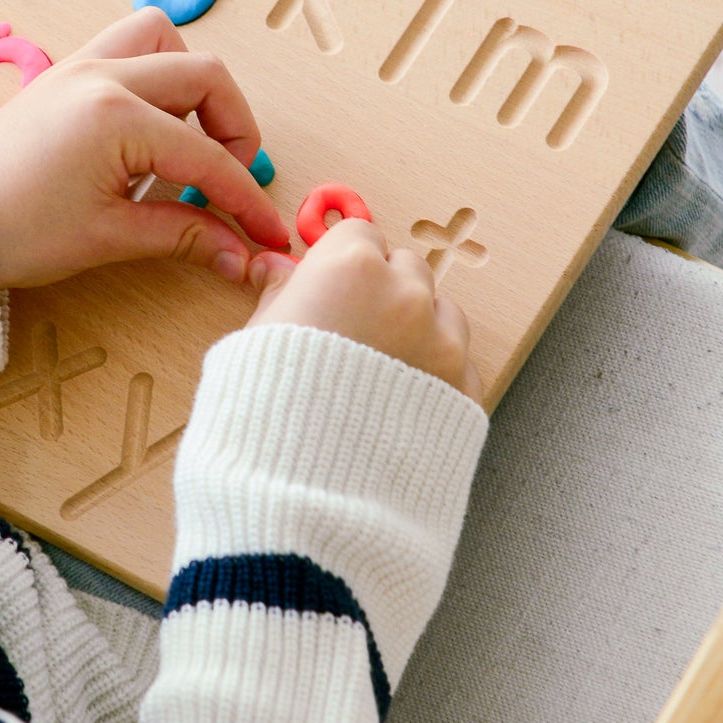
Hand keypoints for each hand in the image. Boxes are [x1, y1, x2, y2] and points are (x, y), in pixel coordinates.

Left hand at [0, 8, 290, 289]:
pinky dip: (156, 71)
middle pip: (206, 77)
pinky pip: (129, 45)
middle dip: (234, 129)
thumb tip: (245, 257)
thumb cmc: (16, 230)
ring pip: (166, 40)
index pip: (207, 157)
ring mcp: (84, 64)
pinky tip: (152, 122)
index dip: (247, 199)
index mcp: (114, 118)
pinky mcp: (70, 70)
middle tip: (231, 180)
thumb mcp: (107, 237)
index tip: (269, 234)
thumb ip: (185, 236)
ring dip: (193, 84)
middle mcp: (104, 76)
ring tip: (190, 139)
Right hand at [245, 219, 482, 402]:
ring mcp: (442, 342)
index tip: (331, 284)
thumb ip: (279, 293)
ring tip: (381, 369)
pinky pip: (459, 361)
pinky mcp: (463, 390)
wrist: (305, 490)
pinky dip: (436, 371)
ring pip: (440, 309)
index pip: (359, 232)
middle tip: (353, 328)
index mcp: (349, 267)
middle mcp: (404, 293)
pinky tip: (402, 400)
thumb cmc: (270, 407)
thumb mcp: (259, 337)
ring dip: (418, 326)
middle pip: (404, 265)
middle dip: (383, 288)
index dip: (341, 260)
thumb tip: (274, 268)